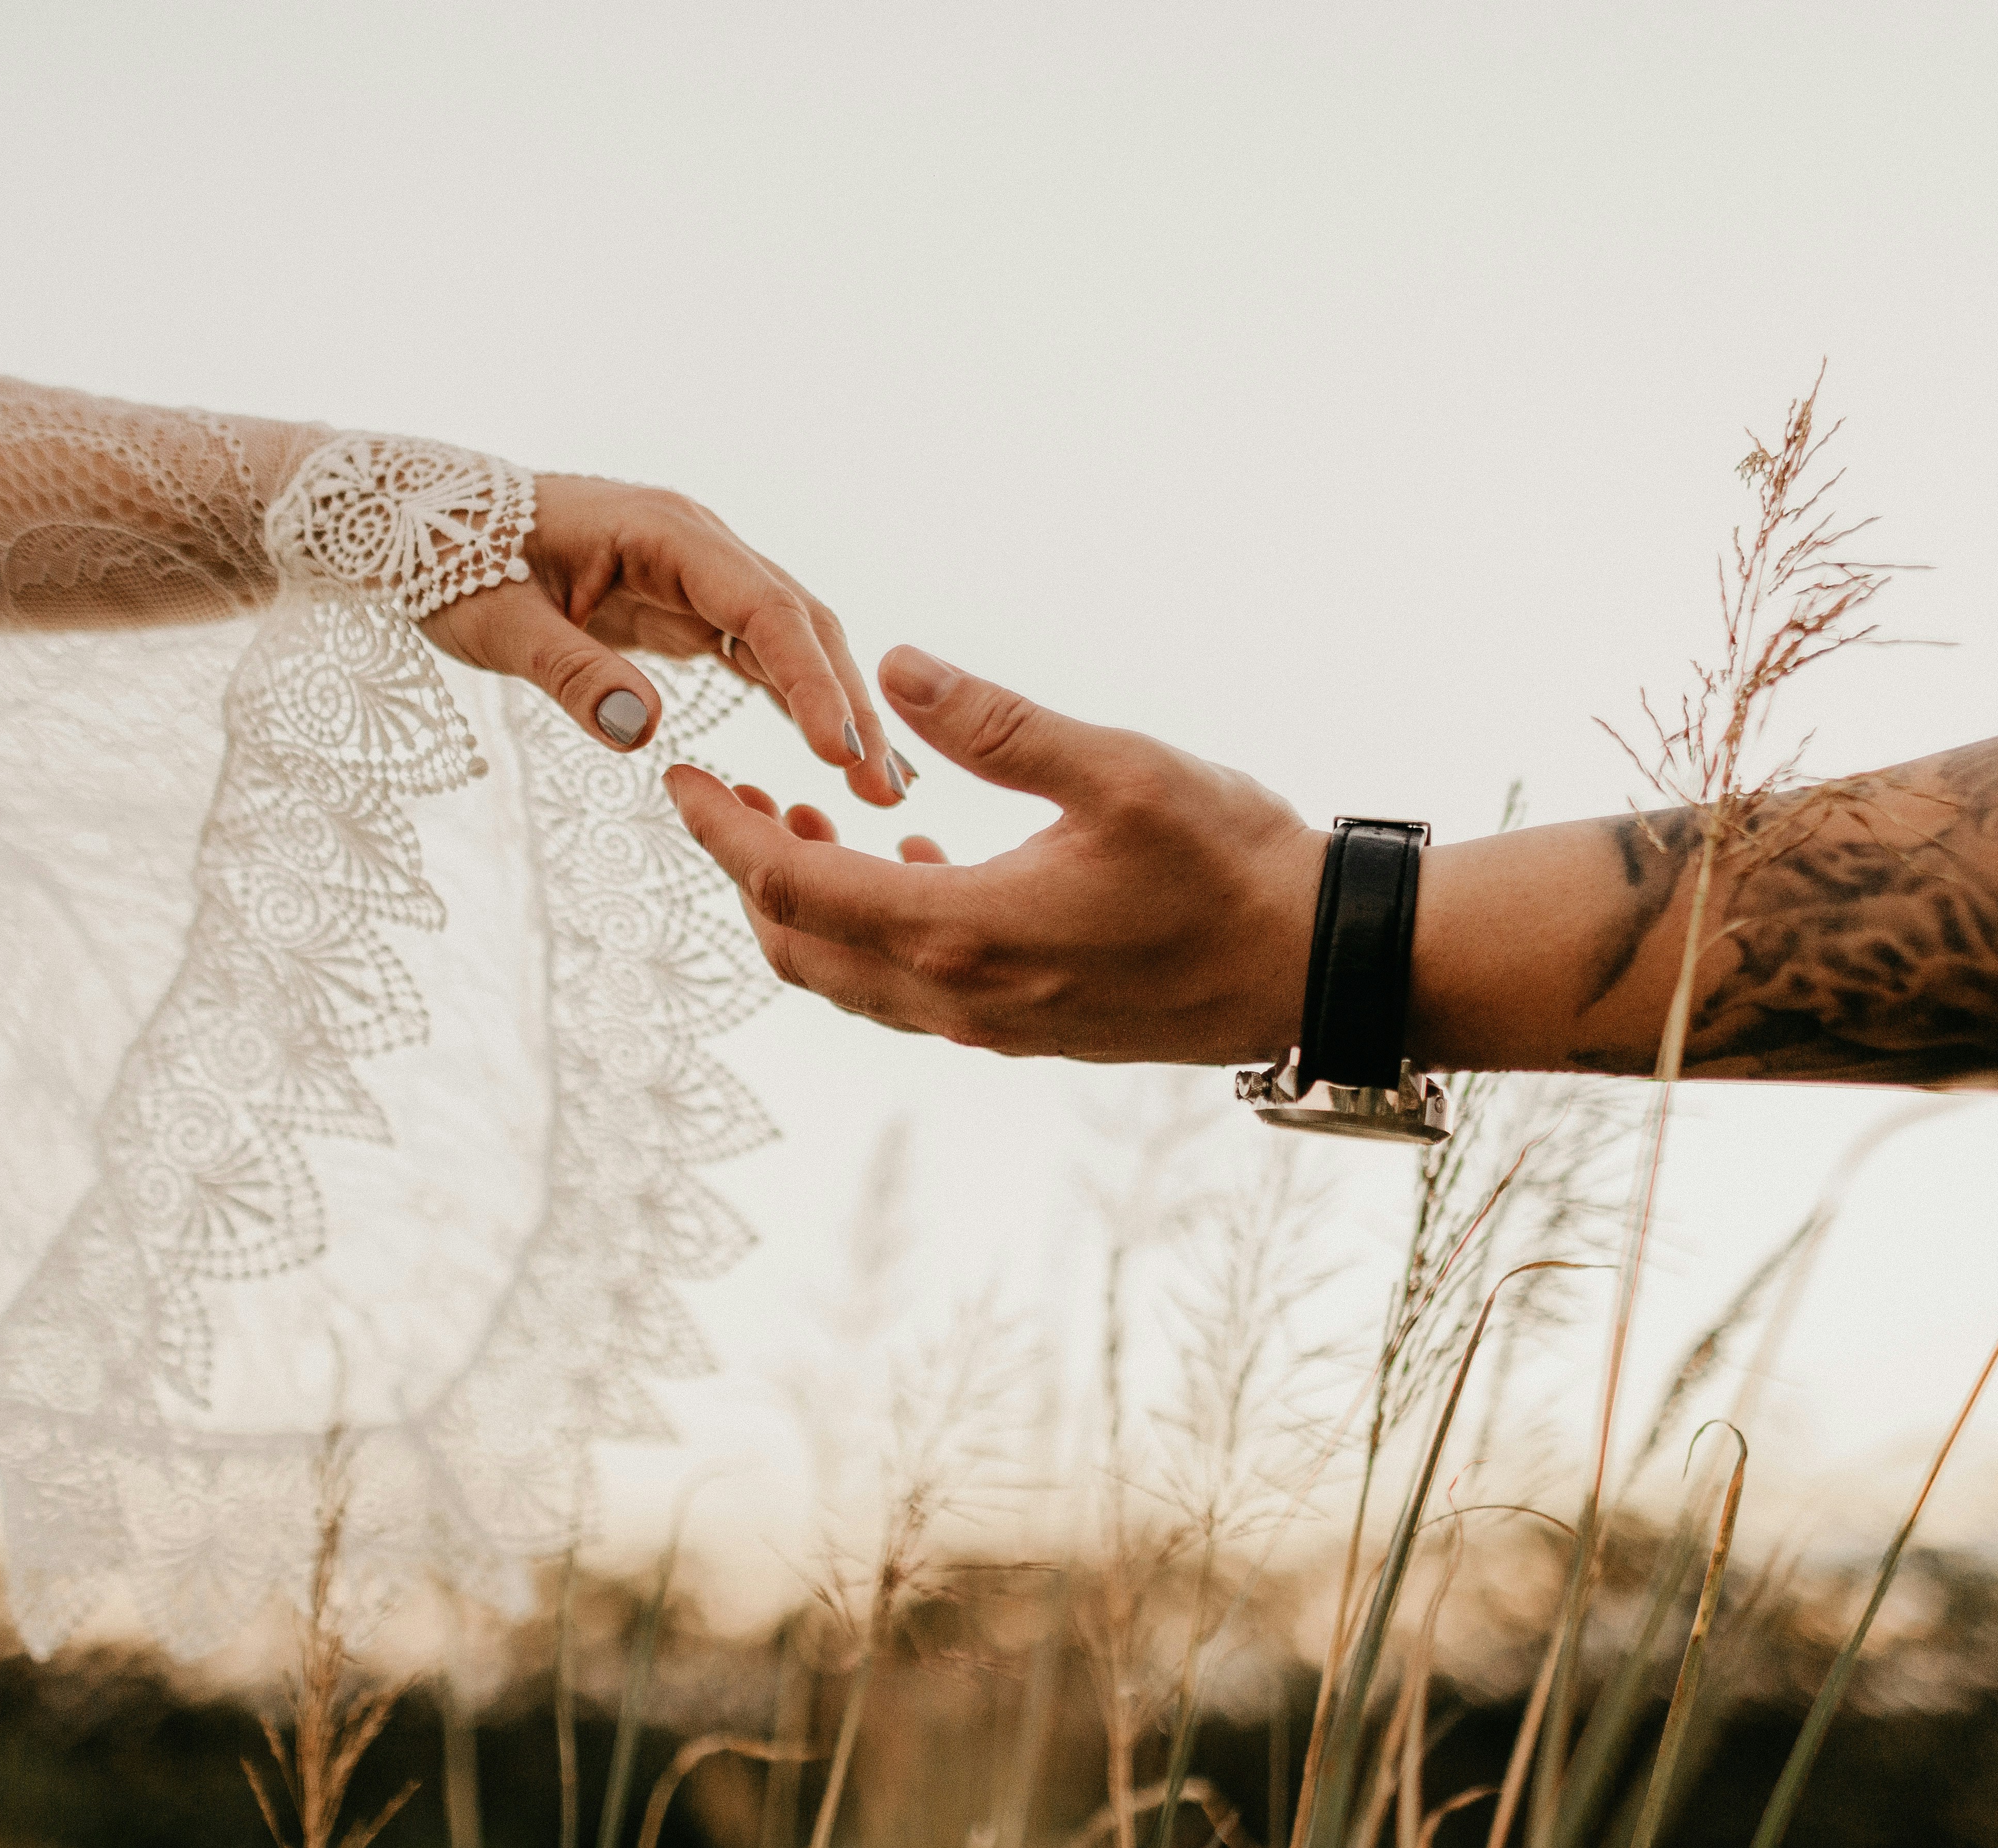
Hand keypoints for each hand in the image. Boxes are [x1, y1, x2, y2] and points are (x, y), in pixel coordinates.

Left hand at [429, 474, 902, 804]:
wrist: (420, 523)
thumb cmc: (449, 560)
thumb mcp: (496, 620)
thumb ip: (568, 671)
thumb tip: (639, 732)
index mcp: (662, 532)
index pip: (762, 607)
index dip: (809, 680)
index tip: (838, 750)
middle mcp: (698, 543)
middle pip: (799, 623)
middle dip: (847, 704)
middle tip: (885, 791)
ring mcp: (697, 573)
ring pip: (790, 640)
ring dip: (836, 708)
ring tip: (881, 787)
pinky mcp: (686, 605)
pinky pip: (758, 652)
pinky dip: (798, 701)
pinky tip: (833, 753)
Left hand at [667, 646, 1324, 1062]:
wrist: (1316, 968)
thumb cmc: (1232, 865)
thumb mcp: (1121, 770)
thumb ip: (998, 724)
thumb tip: (892, 665)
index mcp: (965, 931)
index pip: (793, 885)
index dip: (724, 831)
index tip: (681, 778)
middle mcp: (962, 996)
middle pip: (800, 945)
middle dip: (749, 871)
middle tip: (730, 793)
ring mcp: (993, 1026)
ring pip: (851, 976)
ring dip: (808, 902)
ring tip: (804, 813)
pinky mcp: (1027, 1031)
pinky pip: (911, 988)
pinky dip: (874, 928)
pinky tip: (906, 861)